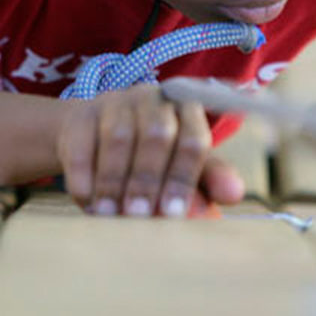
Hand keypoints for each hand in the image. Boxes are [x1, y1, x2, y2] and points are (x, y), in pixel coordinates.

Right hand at [57, 83, 244, 216]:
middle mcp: (154, 99)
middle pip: (156, 134)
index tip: (175, 215)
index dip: (185, 178)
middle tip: (140, 216)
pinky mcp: (82, 114)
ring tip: (111, 215)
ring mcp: (116, 102)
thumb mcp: (184, 167)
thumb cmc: (152, 158)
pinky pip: (82, 144)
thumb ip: (209, 180)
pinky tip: (89, 203)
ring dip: (114, 181)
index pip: (194, 139)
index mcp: (187, 109)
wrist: (95, 139)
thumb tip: (233, 194)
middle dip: (148, 180)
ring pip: (118, 138)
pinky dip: (86, 177)